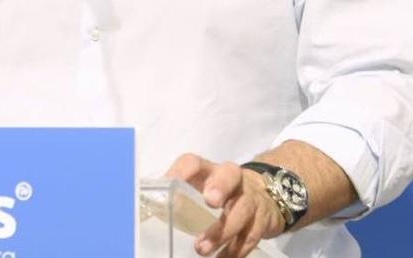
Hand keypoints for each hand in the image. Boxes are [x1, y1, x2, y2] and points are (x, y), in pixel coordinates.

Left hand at [165, 153, 286, 257]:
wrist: (265, 197)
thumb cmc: (223, 192)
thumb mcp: (204, 187)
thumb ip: (180, 194)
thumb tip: (146, 204)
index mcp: (210, 171)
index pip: (194, 162)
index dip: (183, 170)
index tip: (170, 182)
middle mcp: (234, 180)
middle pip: (230, 174)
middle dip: (221, 186)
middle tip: (209, 201)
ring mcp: (250, 199)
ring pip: (242, 209)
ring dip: (222, 231)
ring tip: (201, 249)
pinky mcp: (262, 221)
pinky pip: (251, 236)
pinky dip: (236, 251)